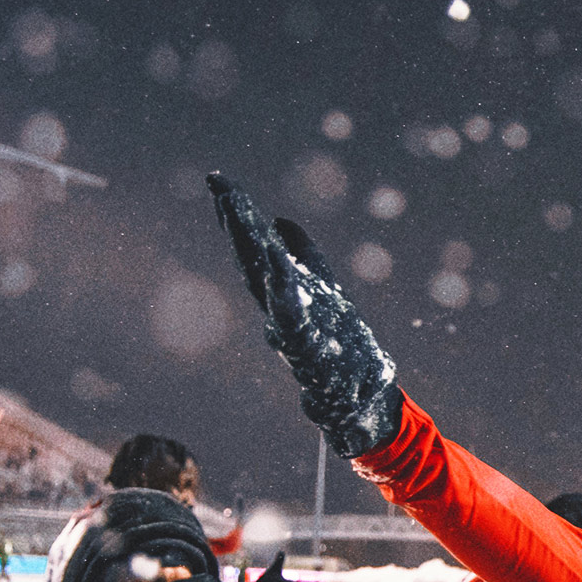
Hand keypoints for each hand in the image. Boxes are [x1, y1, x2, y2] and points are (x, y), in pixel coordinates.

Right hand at [208, 174, 402, 456]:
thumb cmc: (341, 347)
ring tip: (238, 212)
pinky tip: (277, 264)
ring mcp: (290, 329)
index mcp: (283, 293)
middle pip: (252, 260)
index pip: (255, 249)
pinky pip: (292, 316)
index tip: (220, 182)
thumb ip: (304, 255)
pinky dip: (282, 291)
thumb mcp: (324, 290)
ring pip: (264, 283)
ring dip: (251, 248)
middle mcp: (278, 309)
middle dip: (237, 224)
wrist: (360, 399)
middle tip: (220, 187)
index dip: (239, 218)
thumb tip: (281, 220)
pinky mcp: (310, 351)